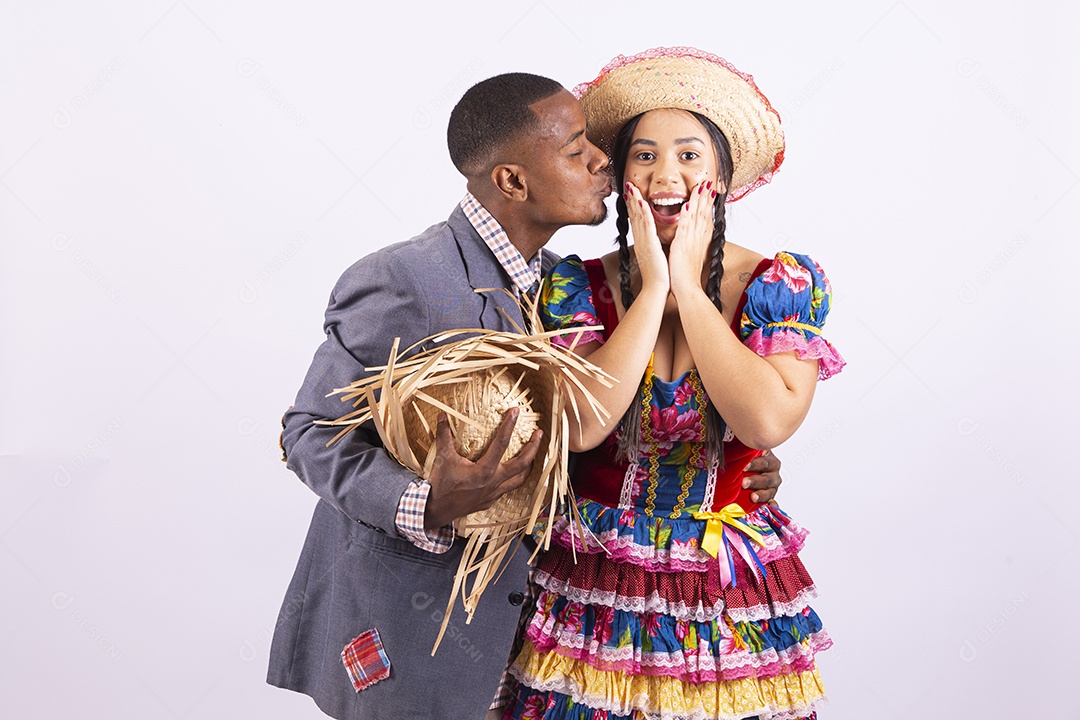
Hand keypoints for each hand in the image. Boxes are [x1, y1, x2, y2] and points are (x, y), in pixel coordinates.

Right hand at [424, 408, 542, 528]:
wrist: (436, 510)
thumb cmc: (440, 483)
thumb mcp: (443, 457)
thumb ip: (444, 435)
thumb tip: (442, 415)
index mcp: (484, 470)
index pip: (501, 443)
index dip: (509, 425)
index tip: (515, 411)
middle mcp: (493, 482)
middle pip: (522, 464)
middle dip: (533, 448)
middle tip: (539, 434)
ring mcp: (494, 493)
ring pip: (520, 479)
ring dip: (529, 465)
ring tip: (534, 454)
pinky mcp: (491, 501)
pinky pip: (508, 489)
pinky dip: (514, 479)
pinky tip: (513, 472)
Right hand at [623, 182, 668, 295]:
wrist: (657, 288)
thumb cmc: (658, 276)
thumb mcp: (655, 257)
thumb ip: (654, 247)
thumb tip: (656, 242)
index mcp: (643, 243)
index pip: (637, 221)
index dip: (634, 206)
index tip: (632, 194)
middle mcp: (640, 240)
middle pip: (634, 216)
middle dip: (631, 199)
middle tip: (628, 185)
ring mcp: (644, 241)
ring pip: (638, 217)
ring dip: (634, 201)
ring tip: (631, 187)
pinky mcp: (650, 244)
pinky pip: (646, 225)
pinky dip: (643, 213)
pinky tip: (641, 202)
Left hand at [668, 181, 715, 295]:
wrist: (687, 289)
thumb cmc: (687, 275)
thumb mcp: (692, 255)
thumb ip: (693, 244)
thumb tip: (693, 238)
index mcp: (700, 240)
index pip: (705, 217)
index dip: (708, 203)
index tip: (710, 191)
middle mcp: (698, 238)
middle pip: (704, 213)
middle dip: (706, 197)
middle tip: (709, 182)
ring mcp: (691, 241)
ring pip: (696, 216)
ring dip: (699, 200)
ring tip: (701, 186)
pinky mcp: (682, 245)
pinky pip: (684, 228)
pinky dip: (686, 216)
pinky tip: (687, 204)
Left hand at [741, 449, 781, 504]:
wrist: (745, 470)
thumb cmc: (743, 460)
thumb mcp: (743, 452)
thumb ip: (739, 449)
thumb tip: (724, 443)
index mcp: (769, 458)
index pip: (764, 461)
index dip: (755, 464)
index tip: (744, 467)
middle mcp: (773, 472)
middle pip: (768, 478)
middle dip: (755, 481)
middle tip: (744, 483)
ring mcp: (772, 486)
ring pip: (771, 491)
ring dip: (762, 494)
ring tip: (752, 497)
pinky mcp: (770, 498)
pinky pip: (773, 503)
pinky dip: (771, 506)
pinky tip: (768, 506)